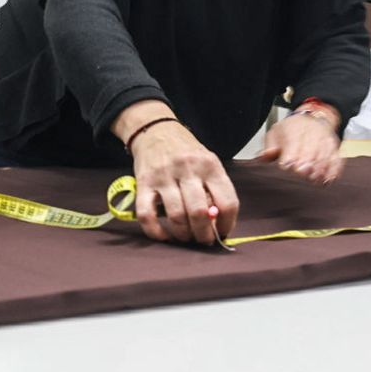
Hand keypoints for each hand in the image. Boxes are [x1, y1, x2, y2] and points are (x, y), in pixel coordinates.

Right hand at [117, 106, 237, 245]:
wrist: (156, 130)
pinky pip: (147, 215)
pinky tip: (163, 236)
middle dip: (204, 235)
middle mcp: (188, 169)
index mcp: (210, 165)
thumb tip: (217, 224)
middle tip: (204, 240)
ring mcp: (163, 176)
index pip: (227, 202)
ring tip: (185, 237)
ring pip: (176, 216)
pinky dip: (155, 232)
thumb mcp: (207, 163)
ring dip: (183, 234)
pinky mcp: (143, 183)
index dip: (228, 224)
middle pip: (200, 213)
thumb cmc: (186, 152)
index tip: (223, 233)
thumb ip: (214, 189)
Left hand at [262, 108, 343, 184]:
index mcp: (293, 132)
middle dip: (306, 164)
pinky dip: (333, 170)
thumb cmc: (291, 130)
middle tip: (302, 173)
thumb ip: (269, 148)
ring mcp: (325, 142)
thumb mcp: (275, 133)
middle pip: (310, 152)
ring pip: (324, 157)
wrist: (313, 118)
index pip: (292, 145)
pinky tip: (327, 180)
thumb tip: (265, 156)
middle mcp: (312, 136)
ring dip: (319, 169)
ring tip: (314, 179)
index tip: (288, 165)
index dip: (290, 157)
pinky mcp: (335, 149)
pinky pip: (336, 160)